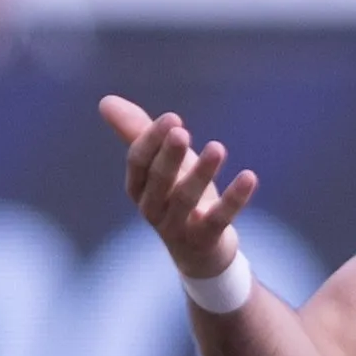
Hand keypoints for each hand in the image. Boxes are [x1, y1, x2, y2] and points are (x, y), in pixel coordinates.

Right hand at [102, 94, 257, 279]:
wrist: (200, 253)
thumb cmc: (177, 198)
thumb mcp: (161, 164)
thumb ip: (137, 133)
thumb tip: (105, 101)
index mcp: (139, 188)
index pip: (138, 162)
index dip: (152, 140)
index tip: (173, 118)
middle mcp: (153, 208)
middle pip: (159, 181)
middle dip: (169, 156)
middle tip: (182, 132)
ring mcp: (178, 227)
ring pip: (186, 199)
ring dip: (201, 172)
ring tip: (218, 148)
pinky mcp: (205, 240)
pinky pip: (219, 219)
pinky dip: (234, 199)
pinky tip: (249, 177)